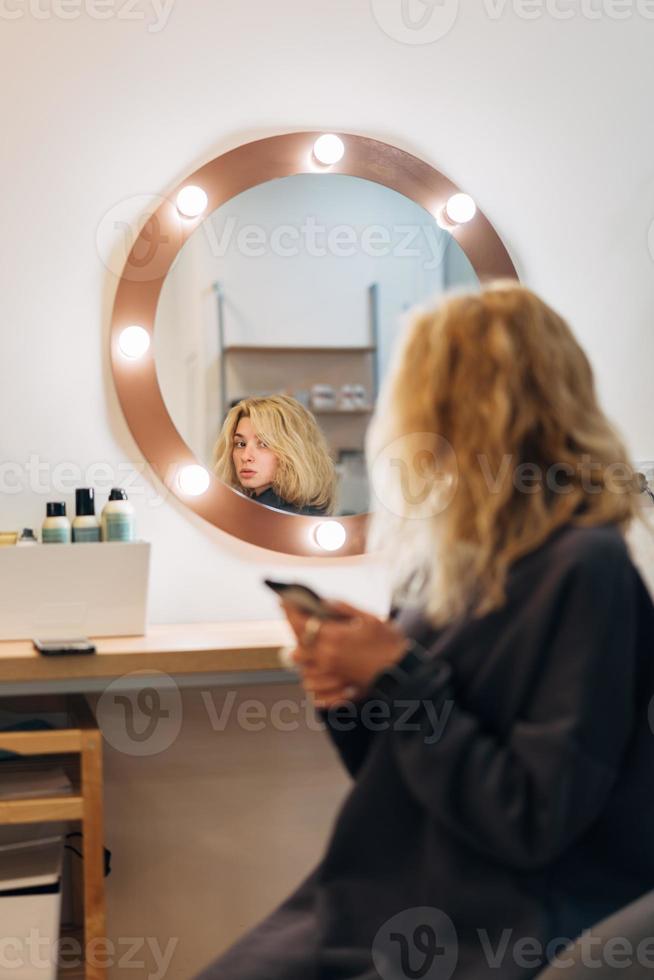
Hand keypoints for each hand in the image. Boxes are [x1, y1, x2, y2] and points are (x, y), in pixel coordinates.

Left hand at [279, 598, 410, 708]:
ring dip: (302, 657)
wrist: (403, 672)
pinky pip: (314, 688)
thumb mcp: (369, 618)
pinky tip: (315, 671)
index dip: (290, 611)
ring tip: (305, 647)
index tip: (284, 602)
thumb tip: (324, 602)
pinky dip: (311, 679)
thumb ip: (344, 608)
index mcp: (334, 637)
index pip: (301, 623)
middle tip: (297, 622)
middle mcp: (327, 657)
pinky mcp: (337, 687)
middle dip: (295, 633)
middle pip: (297, 646)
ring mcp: (331, 675)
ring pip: (302, 668)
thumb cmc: (389, 643)